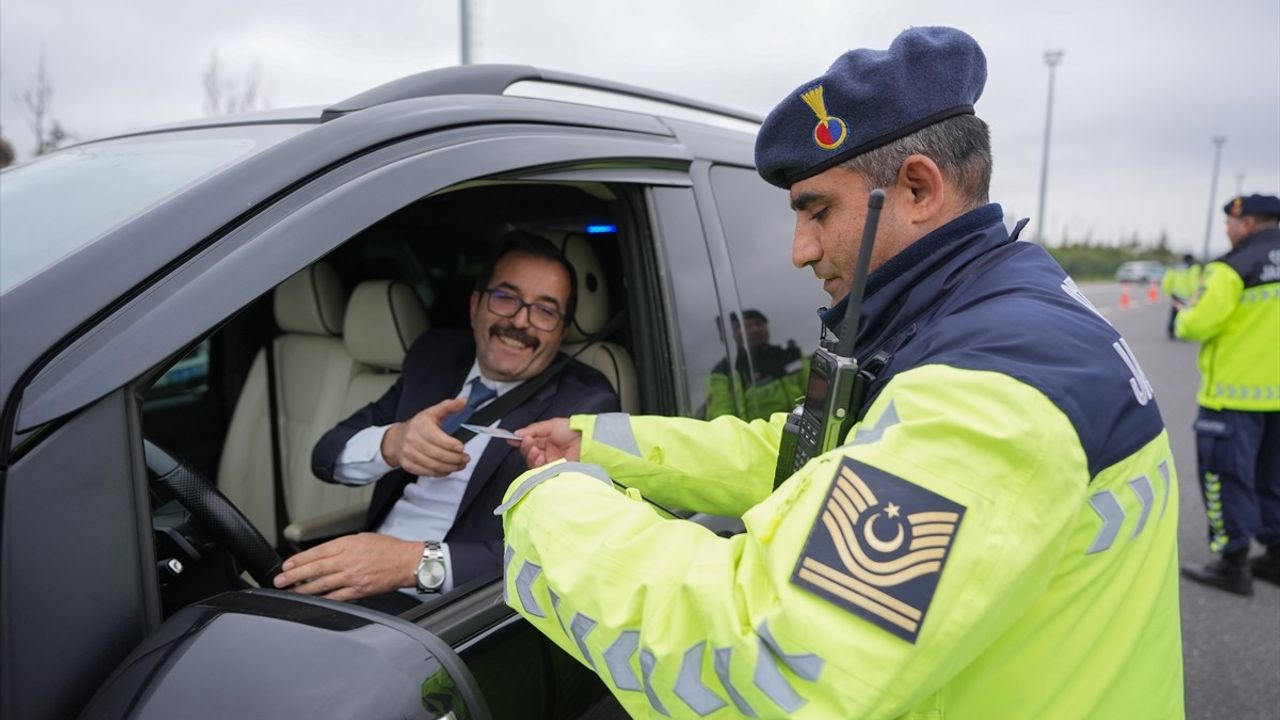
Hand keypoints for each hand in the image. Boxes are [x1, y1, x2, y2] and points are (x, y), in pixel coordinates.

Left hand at [272, 533, 422, 600]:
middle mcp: (348, 560)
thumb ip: (343, 546)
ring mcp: (353, 576)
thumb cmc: (388, 549)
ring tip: (291, 592)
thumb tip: (324, 554)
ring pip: (322, 584)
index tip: (286, 565)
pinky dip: (323, 599)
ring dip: (304, 589)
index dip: (298, 560)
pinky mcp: (359, 590)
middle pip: (315, 568)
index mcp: (347, 544)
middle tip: (280, 581)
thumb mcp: (362, 538)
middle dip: (294, 576)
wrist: (407, 561)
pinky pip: (336, 596)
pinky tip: (313, 601)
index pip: (316, 552)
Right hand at [381, 397, 468, 476]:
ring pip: (434, 466)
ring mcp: (410, 454)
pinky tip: (449, 469)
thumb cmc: (417, 426)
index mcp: (420, 426)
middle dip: (455, 458)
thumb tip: (463, 401)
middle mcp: (413, 440)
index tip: (462, 447)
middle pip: (437, 454)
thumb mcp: (432, 412)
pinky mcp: (409, 466)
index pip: (437, 438)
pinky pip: (428, 472)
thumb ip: (448, 406)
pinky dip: (441, 473)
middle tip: (465, 458)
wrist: (396, 439)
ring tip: (461, 464)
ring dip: (451, 467)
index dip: (451, 444)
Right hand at [515, 417, 581, 466]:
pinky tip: (538, 455)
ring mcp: (550, 461)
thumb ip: (533, 429)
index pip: (530, 441)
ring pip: (532, 461)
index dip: (520, 440)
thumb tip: (517, 433)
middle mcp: (548, 451)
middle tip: (526, 441)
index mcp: (547, 439)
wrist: (587, 442)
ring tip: (533, 448)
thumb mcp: (551, 425)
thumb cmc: (573, 431)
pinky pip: (538, 469)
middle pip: (529, 452)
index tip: (511, 439)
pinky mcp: (553, 470)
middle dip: (525, 446)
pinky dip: (535, 462)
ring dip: (529, 454)